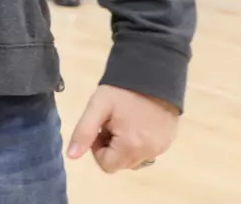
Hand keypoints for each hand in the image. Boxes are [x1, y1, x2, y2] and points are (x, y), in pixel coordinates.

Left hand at [66, 84, 180, 172]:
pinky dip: (139, 144)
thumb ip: (83, 132)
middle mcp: (150, 152)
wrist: (153, 74)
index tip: (99, 129)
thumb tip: (71, 156)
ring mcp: (162, 148)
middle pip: (121, 164)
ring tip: (124, 122)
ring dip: (125, 147)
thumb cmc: (122, 90)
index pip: (107, 166)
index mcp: (131, 146)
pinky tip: (136, 123)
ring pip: (134, 159)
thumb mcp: (97, 107)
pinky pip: (148, 152)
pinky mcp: (169, 141)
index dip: (97, 149)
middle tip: (111, 124)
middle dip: (111, 148)